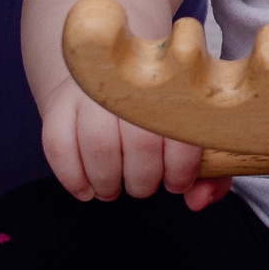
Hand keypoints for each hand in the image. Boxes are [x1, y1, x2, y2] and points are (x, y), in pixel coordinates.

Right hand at [38, 81, 229, 211]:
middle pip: (140, 142)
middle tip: (144, 186)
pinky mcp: (59, 103)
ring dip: (108, 182)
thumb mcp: (194, 133)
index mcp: (173, 84)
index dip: (181, 169)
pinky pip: (57, 145)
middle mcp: (130, 82)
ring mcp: (91, 91)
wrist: (114, 68)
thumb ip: (210, 172)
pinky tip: (86, 190)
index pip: (181, 132)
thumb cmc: (161, 112)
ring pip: (98, 146)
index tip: (177, 183)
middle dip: (143, 180)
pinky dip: (72, 177)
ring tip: (113, 189)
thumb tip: (197, 201)